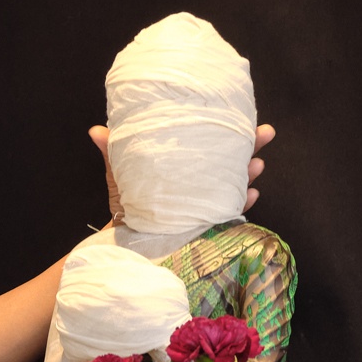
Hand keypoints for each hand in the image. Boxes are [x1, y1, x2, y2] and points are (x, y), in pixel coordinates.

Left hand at [89, 121, 275, 218]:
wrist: (125, 245)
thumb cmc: (128, 208)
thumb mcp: (121, 179)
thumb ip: (113, 156)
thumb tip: (96, 130)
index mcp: (184, 168)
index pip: (210, 144)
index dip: (229, 130)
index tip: (246, 115)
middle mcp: (199, 184)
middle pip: (230, 161)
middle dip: (251, 147)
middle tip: (265, 133)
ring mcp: (205, 204)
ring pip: (233, 185)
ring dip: (248, 174)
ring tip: (256, 165)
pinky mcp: (205, 226)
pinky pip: (227, 214)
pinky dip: (240, 205)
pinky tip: (249, 196)